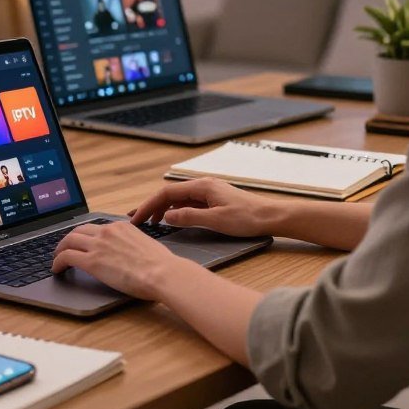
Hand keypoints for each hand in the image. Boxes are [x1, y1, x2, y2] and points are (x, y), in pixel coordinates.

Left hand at [51, 221, 180, 299]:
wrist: (162, 272)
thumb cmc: (160, 264)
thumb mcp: (145, 244)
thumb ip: (131, 243)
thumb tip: (127, 251)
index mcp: (120, 226)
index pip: (95, 228)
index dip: (85, 236)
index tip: (82, 242)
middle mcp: (107, 231)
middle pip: (78, 231)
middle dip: (68, 239)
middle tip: (64, 248)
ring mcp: (98, 245)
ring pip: (68, 241)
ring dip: (59, 249)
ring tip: (57, 258)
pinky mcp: (92, 261)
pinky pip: (67, 257)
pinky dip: (57, 262)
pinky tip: (56, 269)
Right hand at [130, 178, 274, 237]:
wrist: (272, 216)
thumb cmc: (248, 218)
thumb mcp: (216, 220)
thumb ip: (189, 217)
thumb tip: (167, 216)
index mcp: (201, 186)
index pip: (166, 193)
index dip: (148, 205)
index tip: (136, 218)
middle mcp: (203, 185)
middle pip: (170, 194)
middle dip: (151, 206)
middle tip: (136, 219)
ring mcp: (209, 192)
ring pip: (178, 199)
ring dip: (163, 209)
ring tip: (151, 222)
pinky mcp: (214, 200)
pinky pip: (188, 203)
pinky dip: (176, 211)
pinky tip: (172, 220)